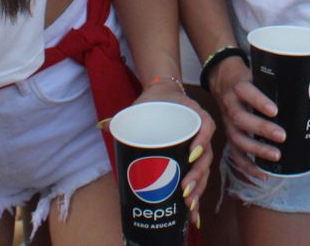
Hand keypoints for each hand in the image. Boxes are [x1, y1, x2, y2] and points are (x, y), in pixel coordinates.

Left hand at [132, 81, 215, 211]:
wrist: (164, 97)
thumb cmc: (154, 102)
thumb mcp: (142, 105)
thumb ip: (124, 115)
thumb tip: (103, 125)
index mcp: (193, 115)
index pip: (205, 127)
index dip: (202, 141)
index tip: (191, 154)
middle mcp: (201, 132)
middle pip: (206, 156)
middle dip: (197, 176)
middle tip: (184, 190)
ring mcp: (199, 147)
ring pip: (204, 170)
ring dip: (199, 188)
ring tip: (188, 205)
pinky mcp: (194, 161)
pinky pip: (200, 177)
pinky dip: (198, 195)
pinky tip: (193, 213)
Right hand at [206, 53, 283, 181]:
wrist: (224, 81)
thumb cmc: (252, 79)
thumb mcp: (265, 75)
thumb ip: (293, 82)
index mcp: (240, 85)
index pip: (246, 91)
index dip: (258, 101)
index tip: (275, 110)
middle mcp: (231, 104)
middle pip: (241, 118)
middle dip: (261, 128)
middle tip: (282, 136)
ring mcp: (228, 122)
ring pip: (237, 138)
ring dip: (256, 149)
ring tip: (276, 156)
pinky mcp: (229, 136)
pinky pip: (235, 154)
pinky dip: (248, 166)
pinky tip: (263, 175)